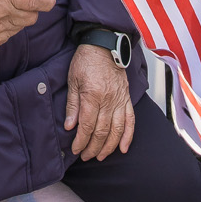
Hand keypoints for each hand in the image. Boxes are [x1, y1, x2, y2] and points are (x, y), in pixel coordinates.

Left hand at [65, 43, 134, 160]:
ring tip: (100, 156)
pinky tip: (123, 148)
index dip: (81, 141)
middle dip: (93, 147)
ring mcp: (120, 100)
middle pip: (102, 131)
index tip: (75, 149)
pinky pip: (130, 120)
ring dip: (109, 146)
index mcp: (92, 95)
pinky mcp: (126, 98)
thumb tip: (70, 126)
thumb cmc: (86, 61)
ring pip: (117, 130)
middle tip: (85, 156)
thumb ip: (72, 105)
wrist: (104, 45)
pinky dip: (128, 136)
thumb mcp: (73, 80)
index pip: (86, 125)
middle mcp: (108, 100)